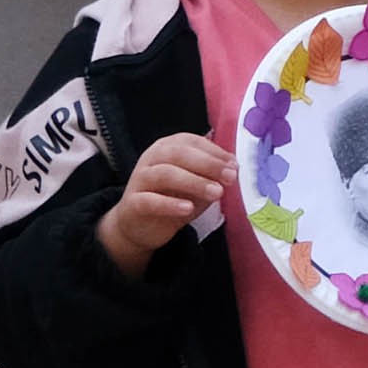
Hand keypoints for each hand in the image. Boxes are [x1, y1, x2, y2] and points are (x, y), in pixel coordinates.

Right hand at [97, 132, 232, 273]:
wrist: (142, 225)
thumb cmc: (173, 197)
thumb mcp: (197, 183)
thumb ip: (212, 174)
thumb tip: (233, 167)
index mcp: (168, 147)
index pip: (192, 142)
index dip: (215, 152)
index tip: (235, 166)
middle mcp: (151, 158)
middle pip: (179, 154)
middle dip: (208, 164)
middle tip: (230, 178)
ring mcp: (140, 179)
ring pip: (165, 174)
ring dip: (194, 182)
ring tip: (216, 193)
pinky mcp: (132, 202)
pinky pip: (150, 200)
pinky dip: (170, 204)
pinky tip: (188, 208)